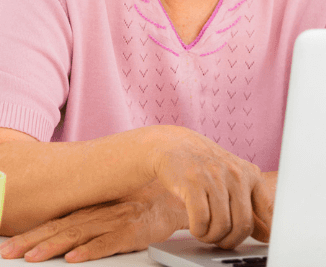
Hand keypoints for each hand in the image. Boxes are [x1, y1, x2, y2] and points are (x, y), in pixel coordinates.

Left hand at [0, 180, 185, 262]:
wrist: (181, 196)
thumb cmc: (147, 205)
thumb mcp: (114, 209)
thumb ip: (91, 218)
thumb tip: (63, 235)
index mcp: (94, 208)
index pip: (57, 220)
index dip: (31, 232)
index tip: (8, 244)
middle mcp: (102, 212)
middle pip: (61, 227)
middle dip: (32, 240)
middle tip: (9, 252)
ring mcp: (118, 220)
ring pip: (80, 233)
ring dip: (54, 246)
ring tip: (34, 256)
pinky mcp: (134, 230)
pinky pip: (109, 242)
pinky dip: (91, 250)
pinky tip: (75, 258)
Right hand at [148, 126, 272, 248]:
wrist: (178, 147)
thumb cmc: (208, 169)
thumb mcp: (234, 181)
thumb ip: (251, 206)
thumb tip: (267, 236)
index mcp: (251, 174)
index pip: (268, 209)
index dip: (269, 231)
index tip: (266, 244)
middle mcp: (237, 175)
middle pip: (243, 224)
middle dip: (231, 241)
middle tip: (222, 242)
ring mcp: (216, 177)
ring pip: (222, 225)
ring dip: (212, 237)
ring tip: (206, 234)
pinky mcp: (193, 182)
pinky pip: (201, 220)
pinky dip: (199, 231)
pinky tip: (197, 227)